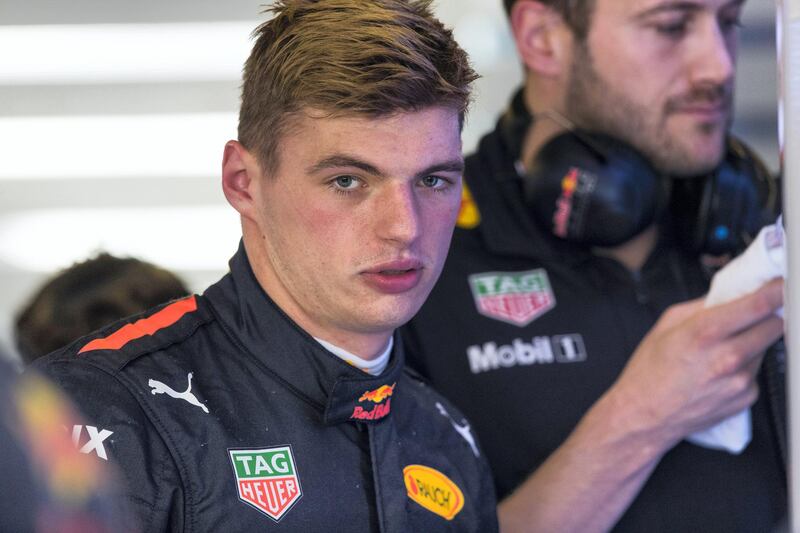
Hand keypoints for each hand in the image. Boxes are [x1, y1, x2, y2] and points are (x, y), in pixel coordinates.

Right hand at [609, 278, 783, 448]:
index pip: (758, 305)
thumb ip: (701, 306)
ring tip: (722, 351)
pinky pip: (756, 372)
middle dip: (767, 316)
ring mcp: (740, 380)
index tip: (780, 283)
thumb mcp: (665, 325)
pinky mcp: (747, 397)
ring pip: (765, 348)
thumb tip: (728, 294)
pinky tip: (720, 372)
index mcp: (705, 333)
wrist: (645, 415)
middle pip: (774, 325)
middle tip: (751, 315)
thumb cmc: (649, 373)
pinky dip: (745, 367)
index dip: (775, 290)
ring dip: (752, 342)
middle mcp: (728, 357)